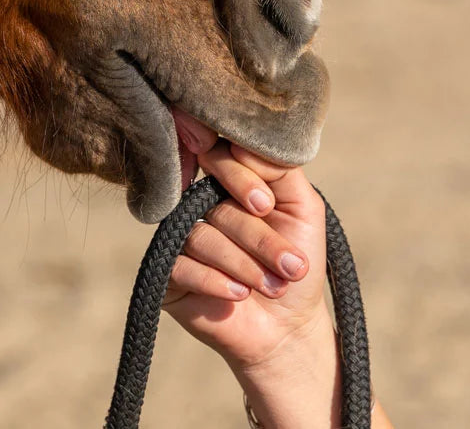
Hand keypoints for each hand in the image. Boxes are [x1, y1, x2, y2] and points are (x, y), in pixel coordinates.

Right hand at [163, 142, 332, 374]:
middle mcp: (202, 205)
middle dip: (259, 238)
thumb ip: (280, 169)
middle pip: (217, 205)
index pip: (221, 159)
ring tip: (273, 286)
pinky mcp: (166, 273)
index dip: (240, 178)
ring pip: (202, 238)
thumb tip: (240, 146)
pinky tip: (240, 295)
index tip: (265, 206)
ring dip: (244, 265)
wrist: (287, 324)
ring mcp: (181, 238)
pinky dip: (215, 281)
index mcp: (233, 183)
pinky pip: (180, 267)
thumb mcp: (304, 209)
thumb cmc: (297, 260)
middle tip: (292, 265)